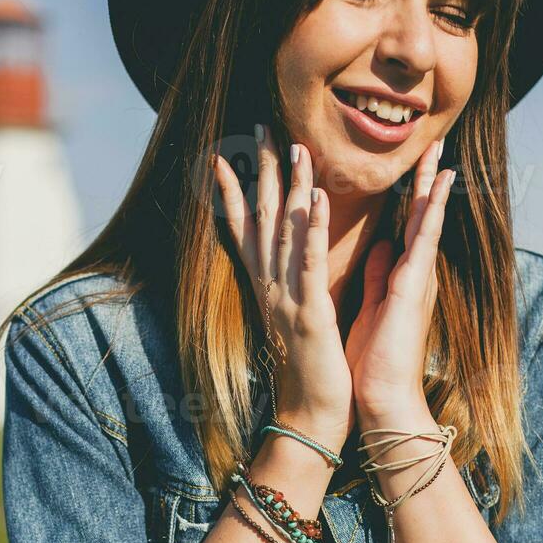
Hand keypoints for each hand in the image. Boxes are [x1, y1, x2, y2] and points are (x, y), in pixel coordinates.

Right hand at [213, 127, 352, 448]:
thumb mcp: (300, 319)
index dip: (235, 190)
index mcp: (268, 288)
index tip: (227, 154)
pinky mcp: (310, 312)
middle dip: (261, 170)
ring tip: (293, 145)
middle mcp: (269, 286)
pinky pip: (310, 263)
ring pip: (284, 232)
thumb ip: (296, 287)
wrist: (311, 416)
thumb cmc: (312, 371)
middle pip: (261, 218)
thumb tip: (296, 263)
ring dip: (288, 186)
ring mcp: (287, 298)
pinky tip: (315, 198)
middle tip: (261, 126)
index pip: (247, 229)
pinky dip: (311, 229)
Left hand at [344, 139, 455, 420]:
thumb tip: (382, 247)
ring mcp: (419, 279)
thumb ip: (380, 275)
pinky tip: (437, 187)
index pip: (409, 225)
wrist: (383, 399)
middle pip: (424, 215)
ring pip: (429, 220)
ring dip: (433, 185)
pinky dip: (431, 212)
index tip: (415, 162)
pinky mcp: (414, 288)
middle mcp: (416, 273)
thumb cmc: (375, 362)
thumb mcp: (374, 306)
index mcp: (403, 277)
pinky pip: (423, 241)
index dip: (413, 194)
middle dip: (428, 179)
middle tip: (434, 142)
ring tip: (441, 150)